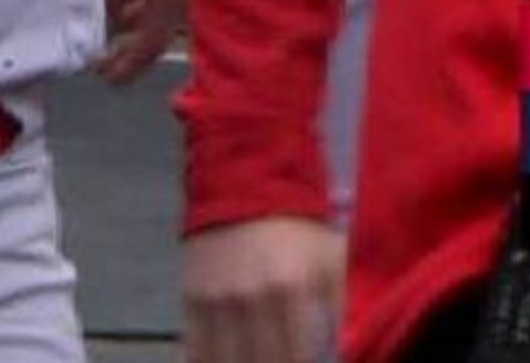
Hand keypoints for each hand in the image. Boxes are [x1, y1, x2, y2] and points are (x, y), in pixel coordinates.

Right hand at [186, 215, 345, 362]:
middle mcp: (251, 299)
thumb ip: (337, 308)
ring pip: (226, 362)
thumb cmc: (296, 226)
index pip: (295, 358)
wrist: (243, 185)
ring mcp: (218, 300)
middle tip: (276, 359)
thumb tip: (334, 350)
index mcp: (290, 290)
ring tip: (249, 362)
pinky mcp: (192, 297)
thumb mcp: (330, 259)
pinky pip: (197, 348)